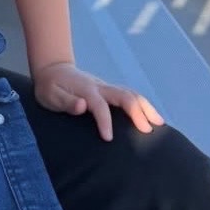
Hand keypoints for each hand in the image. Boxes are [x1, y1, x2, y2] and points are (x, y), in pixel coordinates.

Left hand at [33, 61, 163, 141]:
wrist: (53, 69)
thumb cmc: (50, 87)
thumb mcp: (50, 95)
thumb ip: (66, 101)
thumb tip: (82, 106)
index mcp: (86, 90)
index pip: (99, 106)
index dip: (105, 122)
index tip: (109, 139)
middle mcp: (100, 87)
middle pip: (124, 96)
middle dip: (138, 112)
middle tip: (148, 131)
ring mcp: (106, 87)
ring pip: (131, 94)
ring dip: (146, 108)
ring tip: (159, 124)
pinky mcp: (109, 91)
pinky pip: (130, 96)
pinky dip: (143, 105)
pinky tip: (151, 117)